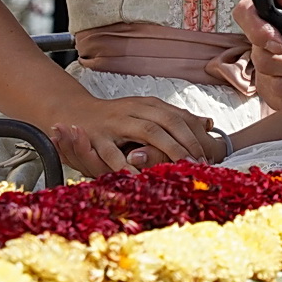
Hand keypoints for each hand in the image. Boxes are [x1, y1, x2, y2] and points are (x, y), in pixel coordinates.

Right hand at [49, 96, 213, 176]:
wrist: (74, 112)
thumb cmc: (116, 117)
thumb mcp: (147, 112)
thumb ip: (175, 118)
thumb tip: (208, 123)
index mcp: (148, 104)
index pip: (178, 117)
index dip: (194, 135)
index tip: (207, 154)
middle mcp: (135, 109)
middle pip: (168, 122)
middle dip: (185, 143)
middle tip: (199, 163)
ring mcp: (116, 121)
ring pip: (148, 133)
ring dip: (166, 150)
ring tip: (180, 168)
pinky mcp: (97, 136)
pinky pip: (114, 152)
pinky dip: (128, 165)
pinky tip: (141, 177)